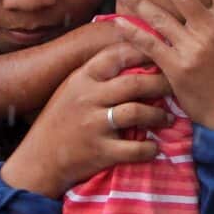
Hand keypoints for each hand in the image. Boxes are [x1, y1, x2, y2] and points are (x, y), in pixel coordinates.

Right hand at [0, 43, 171, 197]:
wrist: (38, 161)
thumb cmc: (60, 122)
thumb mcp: (71, 90)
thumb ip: (96, 74)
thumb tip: (132, 53)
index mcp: (82, 79)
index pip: (116, 55)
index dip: (143, 52)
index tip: (163, 54)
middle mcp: (87, 98)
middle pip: (134, 83)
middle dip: (162, 83)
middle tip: (175, 87)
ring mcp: (93, 125)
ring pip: (137, 112)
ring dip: (159, 115)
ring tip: (167, 119)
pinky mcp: (100, 152)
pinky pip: (134, 148)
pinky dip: (150, 149)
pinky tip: (155, 148)